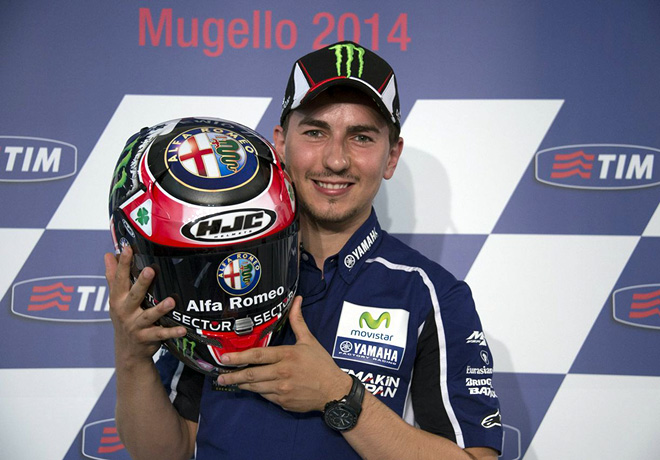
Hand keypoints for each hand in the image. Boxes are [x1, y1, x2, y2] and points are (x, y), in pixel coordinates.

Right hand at [104, 246, 185, 366]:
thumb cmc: (124, 317)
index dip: (122, 264)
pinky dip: (172, 332)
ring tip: (171, 301)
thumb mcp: (116, 298)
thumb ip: (113, 277)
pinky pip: (161, 334)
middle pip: (134, 295)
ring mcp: (136, 326)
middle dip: (141, 283)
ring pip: (149, 316)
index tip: (127, 249)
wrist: (127, 351)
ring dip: (160, 309)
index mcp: (118, 299)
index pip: (120, 279)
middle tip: (150, 270)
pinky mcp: (147, 338)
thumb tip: (107, 255)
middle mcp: (125, 312)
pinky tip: (183, 329)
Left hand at [217, 296, 351, 412]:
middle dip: (233, 376)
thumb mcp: (310, 341)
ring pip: (255, 387)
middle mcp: (282, 373)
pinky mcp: (283, 402)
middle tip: (219, 376)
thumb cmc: (321, 364)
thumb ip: (298, 321)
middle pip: (251, 375)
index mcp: (287, 355)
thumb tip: (297, 300)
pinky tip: (253, 387)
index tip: (225, 358)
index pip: (258, 356)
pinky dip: (258, 391)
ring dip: (242, 384)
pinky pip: (265, 396)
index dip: (239, 357)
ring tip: (230, 382)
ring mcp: (281, 389)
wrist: (334, 391)